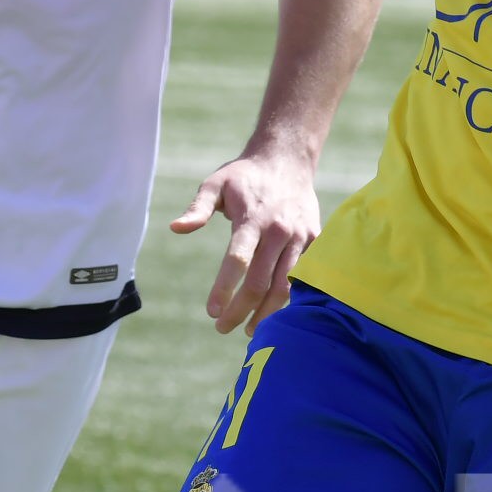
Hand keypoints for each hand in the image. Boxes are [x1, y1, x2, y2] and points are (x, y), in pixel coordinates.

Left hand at [170, 144, 319, 333]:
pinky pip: (304, 278)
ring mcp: (300, 238)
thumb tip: (176, 228)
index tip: (212, 312)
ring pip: (285, 286)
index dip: (225, 289)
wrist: (287, 161)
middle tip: (222, 328)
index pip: (237, 261)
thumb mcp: (215, 184)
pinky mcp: (315, 242)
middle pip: (260, 282)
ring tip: (250, 330)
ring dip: (266, 313)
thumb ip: (197, 208)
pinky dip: (290, 299)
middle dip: (240, 310)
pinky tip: (275, 313)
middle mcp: (279, 231)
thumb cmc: (245, 177)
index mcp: (252, 219)